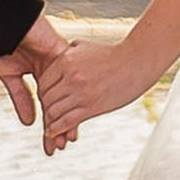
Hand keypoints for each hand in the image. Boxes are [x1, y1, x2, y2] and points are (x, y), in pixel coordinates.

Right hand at [0, 13, 68, 136]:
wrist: (1, 19)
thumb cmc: (2, 41)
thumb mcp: (11, 75)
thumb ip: (22, 97)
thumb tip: (30, 123)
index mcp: (45, 72)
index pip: (52, 102)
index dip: (52, 122)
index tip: (54, 142)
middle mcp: (56, 69)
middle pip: (63, 102)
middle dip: (62, 124)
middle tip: (63, 145)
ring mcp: (61, 62)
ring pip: (68, 94)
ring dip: (67, 117)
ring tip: (67, 138)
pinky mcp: (62, 54)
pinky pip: (66, 79)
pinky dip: (66, 100)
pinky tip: (68, 116)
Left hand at [40, 30, 163, 153]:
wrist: (137, 62)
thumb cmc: (115, 54)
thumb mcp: (86, 46)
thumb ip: (69, 51)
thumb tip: (59, 56)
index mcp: (66, 60)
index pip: (43, 82)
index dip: (42, 92)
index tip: (46, 99)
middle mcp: (71, 77)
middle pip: (46, 98)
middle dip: (46, 108)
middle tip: (48, 113)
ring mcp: (81, 93)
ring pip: (54, 112)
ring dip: (50, 121)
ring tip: (49, 126)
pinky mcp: (92, 107)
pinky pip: (67, 121)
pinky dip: (57, 129)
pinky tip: (53, 133)